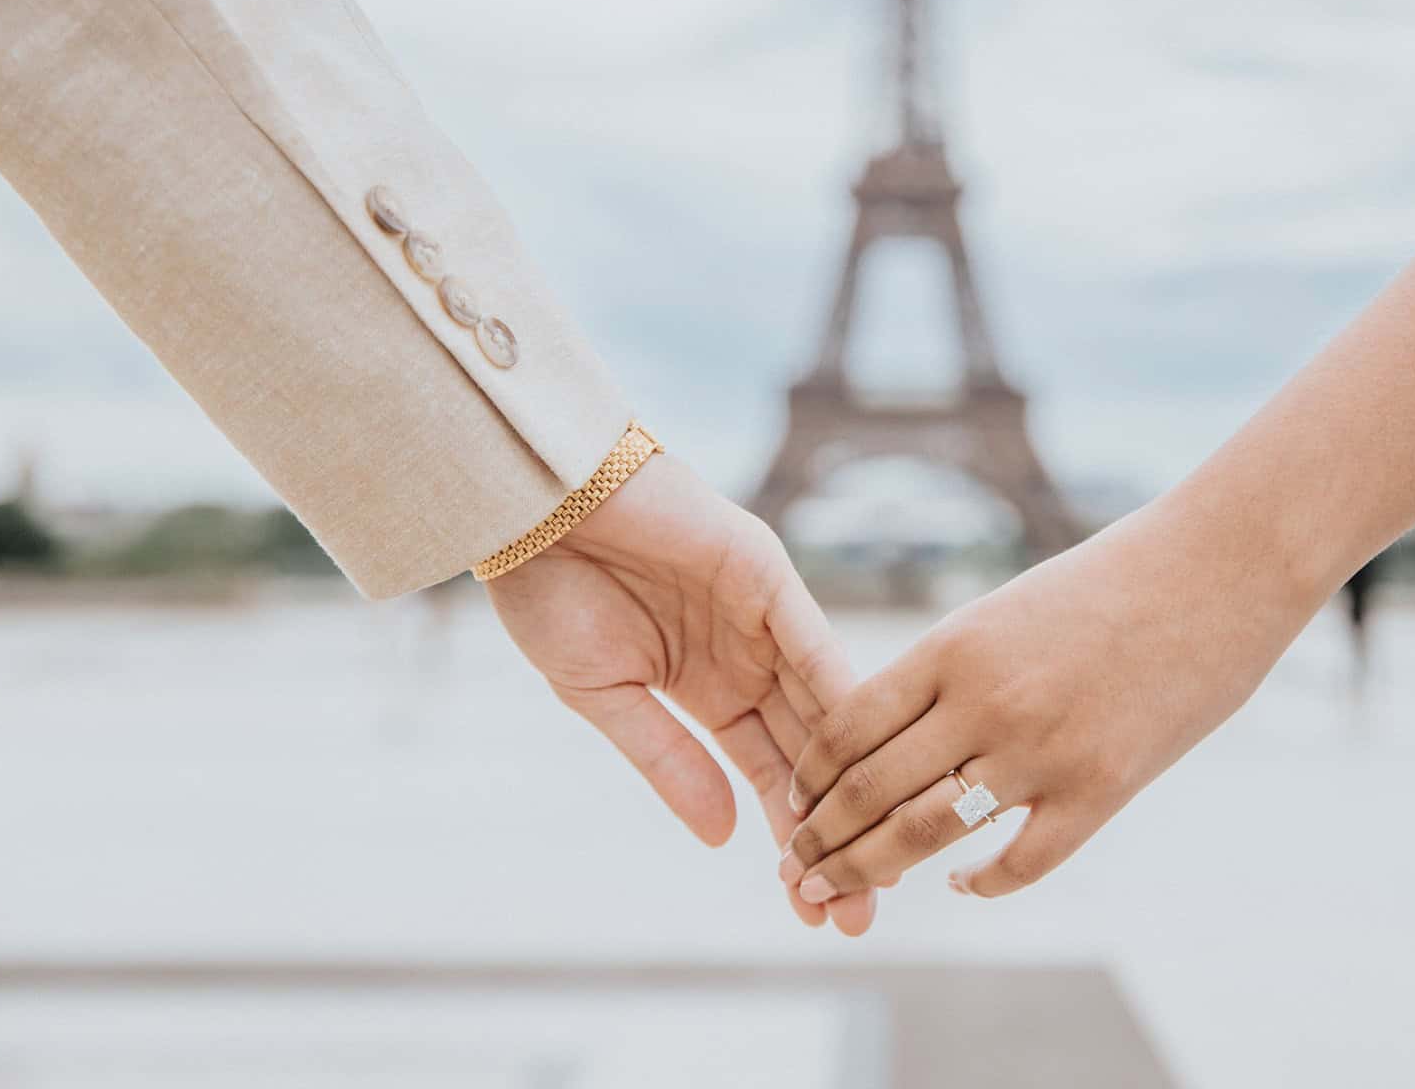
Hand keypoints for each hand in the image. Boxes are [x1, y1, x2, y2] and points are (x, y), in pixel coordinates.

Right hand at [485, 453, 874, 934]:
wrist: (532, 505)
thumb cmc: (550, 591)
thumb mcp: (603, 696)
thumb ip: (668, 761)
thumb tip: (722, 839)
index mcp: (711, 692)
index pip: (768, 776)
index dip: (793, 837)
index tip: (817, 910)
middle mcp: (751, 660)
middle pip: (812, 755)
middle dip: (840, 829)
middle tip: (870, 906)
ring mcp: (764, 619)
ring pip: (824, 710)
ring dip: (854, 778)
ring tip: (882, 852)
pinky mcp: (765, 575)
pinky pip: (810, 642)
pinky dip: (836, 695)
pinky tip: (864, 757)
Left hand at [776, 493, 1321, 901]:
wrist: (1216, 570)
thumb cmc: (1108, 582)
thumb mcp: (1005, 612)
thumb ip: (948, 672)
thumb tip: (889, 735)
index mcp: (953, 646)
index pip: (846, 726)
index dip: (809, 776)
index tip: (795, 804)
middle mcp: (986, 701)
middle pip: (870, 791)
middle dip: (822, 840)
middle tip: (797, 871)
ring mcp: (1042, 750)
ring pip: (925, 834)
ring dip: (872, 870)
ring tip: (843, 891)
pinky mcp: (1101, 789)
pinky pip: (1021, 862)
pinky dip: (981, 883)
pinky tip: (963, 884)